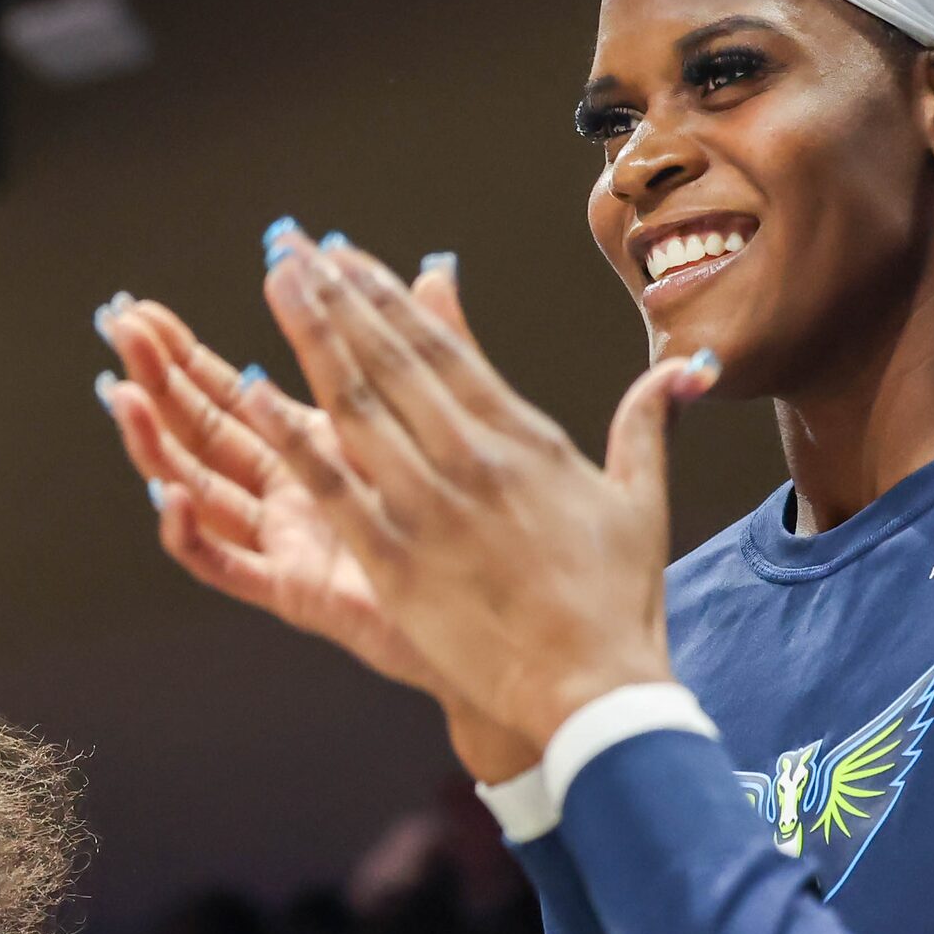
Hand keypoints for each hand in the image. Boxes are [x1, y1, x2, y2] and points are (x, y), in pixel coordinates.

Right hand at [96, 289, 537, 781]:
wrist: (525, 631)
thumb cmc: (489, 536)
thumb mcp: (456, 425)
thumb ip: (436, 351)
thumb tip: (438, 269)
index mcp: (318, 450)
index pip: (231, 391)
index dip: (184, 354)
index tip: (141, 310)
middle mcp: (289, 495)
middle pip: (202, 432)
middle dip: (157, 381)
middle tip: (117, 331)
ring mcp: (286, 543)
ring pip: (198, 489)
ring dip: (156, 444)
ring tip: (123, 398)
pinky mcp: (295, 592)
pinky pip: (227, 564)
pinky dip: (192, 531)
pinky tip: (170, 493)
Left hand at [244, 232, 714, 747]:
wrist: (595, 690)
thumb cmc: (618, 602)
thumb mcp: (640, 499)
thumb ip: (646, 422)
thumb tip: (682, 368)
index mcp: (524, 439)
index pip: (444, 348)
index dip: (389, 296)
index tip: (346, 256)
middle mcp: (472, 460)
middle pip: (391, 359)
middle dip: (336, 295)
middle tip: (289, 242)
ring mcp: (428, 508)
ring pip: (356, 404)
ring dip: (310, 336)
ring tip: (275, 281)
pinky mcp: (394, 561)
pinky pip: (329, 485)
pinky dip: (289, 434)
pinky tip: (250, 388)